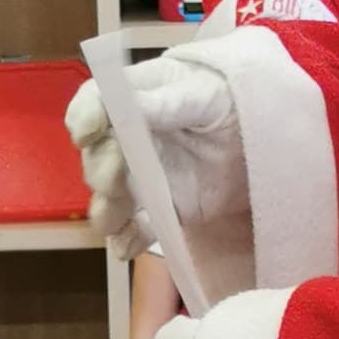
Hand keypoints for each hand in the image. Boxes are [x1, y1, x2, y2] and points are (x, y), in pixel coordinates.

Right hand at [66, 56, 246, 270]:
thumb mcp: (202, 93)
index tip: (86, 133)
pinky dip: (126, 242)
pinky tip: (129, 245)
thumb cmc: (226, 101)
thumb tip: (125, 107)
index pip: (92, 104)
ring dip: (107, 214)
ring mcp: (140, 180)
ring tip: (118, 220)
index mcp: (132, 99)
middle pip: (96, 159)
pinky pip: (131, 232)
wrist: (255, 139)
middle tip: (116, 179)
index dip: (83, 118)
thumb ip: (164, 102)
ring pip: (106, 202)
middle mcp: (126, 141)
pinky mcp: (158, 211)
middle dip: (101, 172)